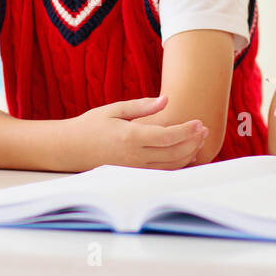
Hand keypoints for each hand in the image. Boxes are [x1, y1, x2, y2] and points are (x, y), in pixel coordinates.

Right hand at [70, 95, 206, 169]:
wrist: (70, 149)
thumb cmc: (92, 125)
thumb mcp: (114, 109)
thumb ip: (142, 106)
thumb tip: (166, 100)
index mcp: (130, 137)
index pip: (167, 137)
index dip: (187, 131)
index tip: (200, 123)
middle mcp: (133, 156)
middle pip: (173, 153)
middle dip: (193, 142)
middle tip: (204, 130)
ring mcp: (133, 168)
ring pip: (170, 166)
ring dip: (188, 154)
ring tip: (199, 140)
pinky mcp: (133, 175)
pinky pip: (161, 172)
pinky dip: (177, 165)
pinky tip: (186, 155)